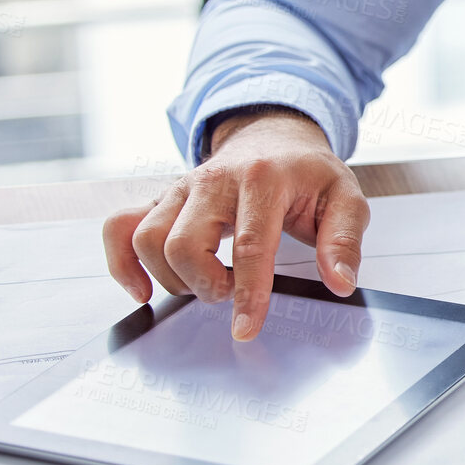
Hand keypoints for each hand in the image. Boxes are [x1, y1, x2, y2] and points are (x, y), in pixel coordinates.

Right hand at [101, 107, 367, 340]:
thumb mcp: (346, 198)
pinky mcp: (161, 198)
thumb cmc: (308, 173)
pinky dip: (121, 263)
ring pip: (146, 239)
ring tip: (206, 282)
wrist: (275, 136)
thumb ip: (344, 240)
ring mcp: (181, 188)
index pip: (250, 244)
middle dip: (205, 284)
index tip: (246, 328)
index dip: (247, 293)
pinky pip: (119, 227)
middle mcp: (213, 180)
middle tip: (231, 291)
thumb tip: (340, 282)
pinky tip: (144, 289)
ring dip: (172, 278)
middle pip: (184, 244)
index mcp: (263, 179)